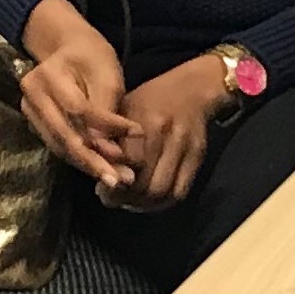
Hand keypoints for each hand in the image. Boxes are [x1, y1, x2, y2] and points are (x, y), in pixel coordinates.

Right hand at [20, 0, 136, 192]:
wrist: (65, 48)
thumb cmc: (90, 56)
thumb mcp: (106, 73)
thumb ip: (106, 110)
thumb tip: (109, 150)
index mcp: (48, 76)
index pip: (78, 109)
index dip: (106, 126)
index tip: (135, 134)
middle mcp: (32, 96)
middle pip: (64, 136)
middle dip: (94, 160)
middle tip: (120, 179)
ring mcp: (30, 113)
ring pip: (60, 147)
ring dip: (89, 165)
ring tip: (116, 179)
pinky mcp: (36, 125)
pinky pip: (59, 147)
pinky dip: (81, 160)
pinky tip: (102, 169)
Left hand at [106, 58, 232, 209]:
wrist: (191, 88)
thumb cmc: (149, 98)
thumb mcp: (123, 107)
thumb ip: (109, 136)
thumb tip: (97, 169)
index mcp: (143, 120)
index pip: (128, 165)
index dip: (114, 184)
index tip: (102, 188)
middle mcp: (165, 135)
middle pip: (146, 185)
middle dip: (127, 199)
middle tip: (114, 198)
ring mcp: (184, 148)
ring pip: (163, 192)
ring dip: (144, 204)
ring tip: (131, 201)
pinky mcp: (197, 157)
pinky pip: (180, 192)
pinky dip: (162, 203)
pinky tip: (149, 199)